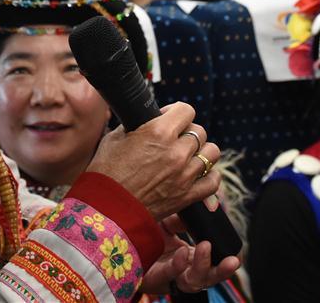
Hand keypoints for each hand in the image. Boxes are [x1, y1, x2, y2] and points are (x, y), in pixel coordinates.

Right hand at [87, 103, 221, 220]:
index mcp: (158, 131)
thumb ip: (137, 125)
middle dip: (187, 133)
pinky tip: (198, 174)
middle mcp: (176, 151)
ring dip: (201, 152)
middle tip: (176, 140)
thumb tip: (148, 119)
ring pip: (211, 153)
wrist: (105, 209)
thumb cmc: (106, 173)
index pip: (186, 110)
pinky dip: (209, 176)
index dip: (177, 113)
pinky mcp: (188, 195)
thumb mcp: (115, 138)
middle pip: (199, 131)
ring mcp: (185, 174)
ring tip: (189, 156)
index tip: (170, 118)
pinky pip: (213, 181)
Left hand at [139, 215, 241, 294]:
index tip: (236, 252)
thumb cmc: (146, 235)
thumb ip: (184, 216)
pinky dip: (179, 265)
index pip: (214, 261)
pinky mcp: (156, 278)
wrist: (119, 246)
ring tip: (206, 247)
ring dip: (204, 266)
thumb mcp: (168, 222)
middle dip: (222, 269)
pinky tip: (182, 253)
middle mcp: (185, 270)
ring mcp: (172, 276)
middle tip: (233, 259)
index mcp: (191, 257)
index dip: (226, 258)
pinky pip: (171, 274)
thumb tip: (205, 205)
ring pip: (195, 280)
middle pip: (210, 275)